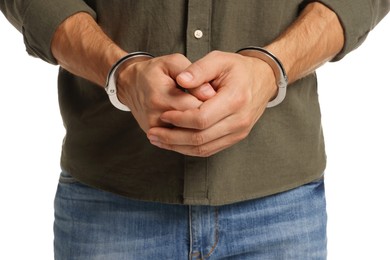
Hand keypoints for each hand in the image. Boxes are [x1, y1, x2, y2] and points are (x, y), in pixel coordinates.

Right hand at [116, 53, 214, 132]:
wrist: (130, 84)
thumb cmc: (154, 71)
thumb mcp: (173, 63)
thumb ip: (193, 74)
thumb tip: (210, 93)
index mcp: (162, 97)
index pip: (198, 108)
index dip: (213, 103)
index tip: (217, 94)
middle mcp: (157, 116)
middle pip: (195, 124)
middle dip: (209, 115)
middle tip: (213, 103)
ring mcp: (156, 129)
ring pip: (189, 134)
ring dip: (200, 125)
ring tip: (203, 110)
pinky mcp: (156, 135)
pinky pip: (180, 138)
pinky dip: (190, 130)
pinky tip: (194, 120)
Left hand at [147, 51, 277, 156]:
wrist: (262, 80)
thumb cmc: (238, 69)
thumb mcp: (219, 59)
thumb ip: (199, 69)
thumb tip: (180, 81)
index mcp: (235, 99)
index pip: (201, 118)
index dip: (179, 119)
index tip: (164, 115)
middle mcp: (239, 120)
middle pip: (200, 138)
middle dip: (173, 137)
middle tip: (153, 133)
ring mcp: (239, 132)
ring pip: (203, 148)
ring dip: (178, 147)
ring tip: (159, 140)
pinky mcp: (235, 138)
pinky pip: (209, 150)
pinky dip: (189, 149)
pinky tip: (174, 143)